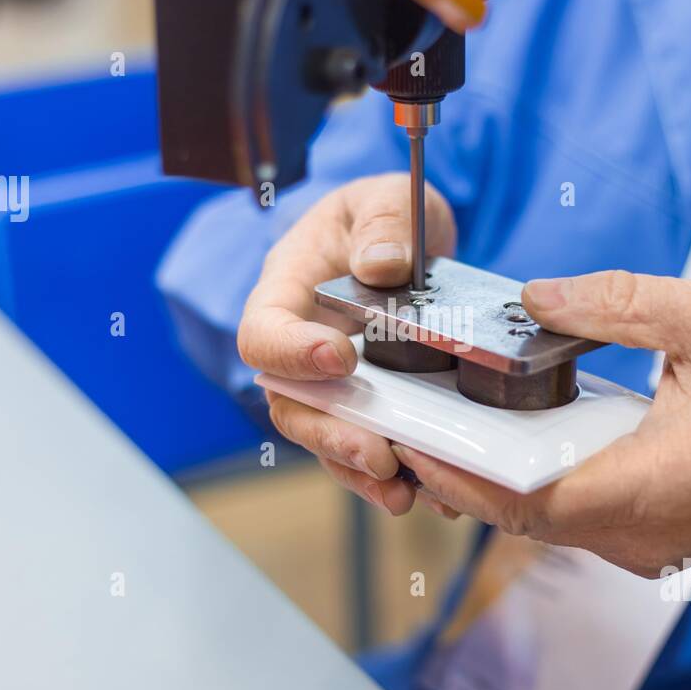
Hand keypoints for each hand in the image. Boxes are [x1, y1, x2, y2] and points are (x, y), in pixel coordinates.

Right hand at [239, 173, 459, 517]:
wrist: (411, 241)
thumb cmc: (388, 215)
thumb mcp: (390, 197)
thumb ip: (384, 222)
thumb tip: (380, 267)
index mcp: (289, 289)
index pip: (263, 332)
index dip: (291, 354)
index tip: (341, 358)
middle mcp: (301, 345)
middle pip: (291, 404)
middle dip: (330, 434)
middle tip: (378, 452)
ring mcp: (331, 382)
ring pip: (327, 437)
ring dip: (358, 469)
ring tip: (400, 491)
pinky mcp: (368, 405)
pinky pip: (367, 447)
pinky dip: (393, 475)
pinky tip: (427, 492)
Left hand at [391, 271, 690, 575]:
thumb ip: (619, 303)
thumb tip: (538, 294)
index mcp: (641, 488)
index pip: (520, 499)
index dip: (457, 472)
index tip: (410, 437)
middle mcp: (631, 533)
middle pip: (515, 514)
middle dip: (456, 471)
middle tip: (409, 421)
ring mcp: (639, 544)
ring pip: (538, 520)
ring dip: (488, 478)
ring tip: (443, 423)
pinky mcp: (646, 537)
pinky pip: (569, 516)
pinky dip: (528, 482)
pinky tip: (506, 439)